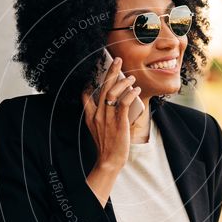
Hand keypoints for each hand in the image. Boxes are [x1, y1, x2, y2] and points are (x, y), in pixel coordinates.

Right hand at [81, 56, 141, 171]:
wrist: (109, 161)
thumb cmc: (108, 145)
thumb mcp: (98, 129)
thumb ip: (103, 115)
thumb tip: (116, 102)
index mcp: (90, 116)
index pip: (86, 94)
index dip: (91, 81)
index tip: (97, 72)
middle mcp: (97, 114)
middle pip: (103, 87)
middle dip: (111, 71)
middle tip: (118, 60)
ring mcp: (107, 118)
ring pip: (113, 93)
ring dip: (123, 82)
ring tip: (131, 78)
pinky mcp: (119, 122)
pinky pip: (124, 103)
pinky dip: (130, 94)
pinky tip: (136, 90)